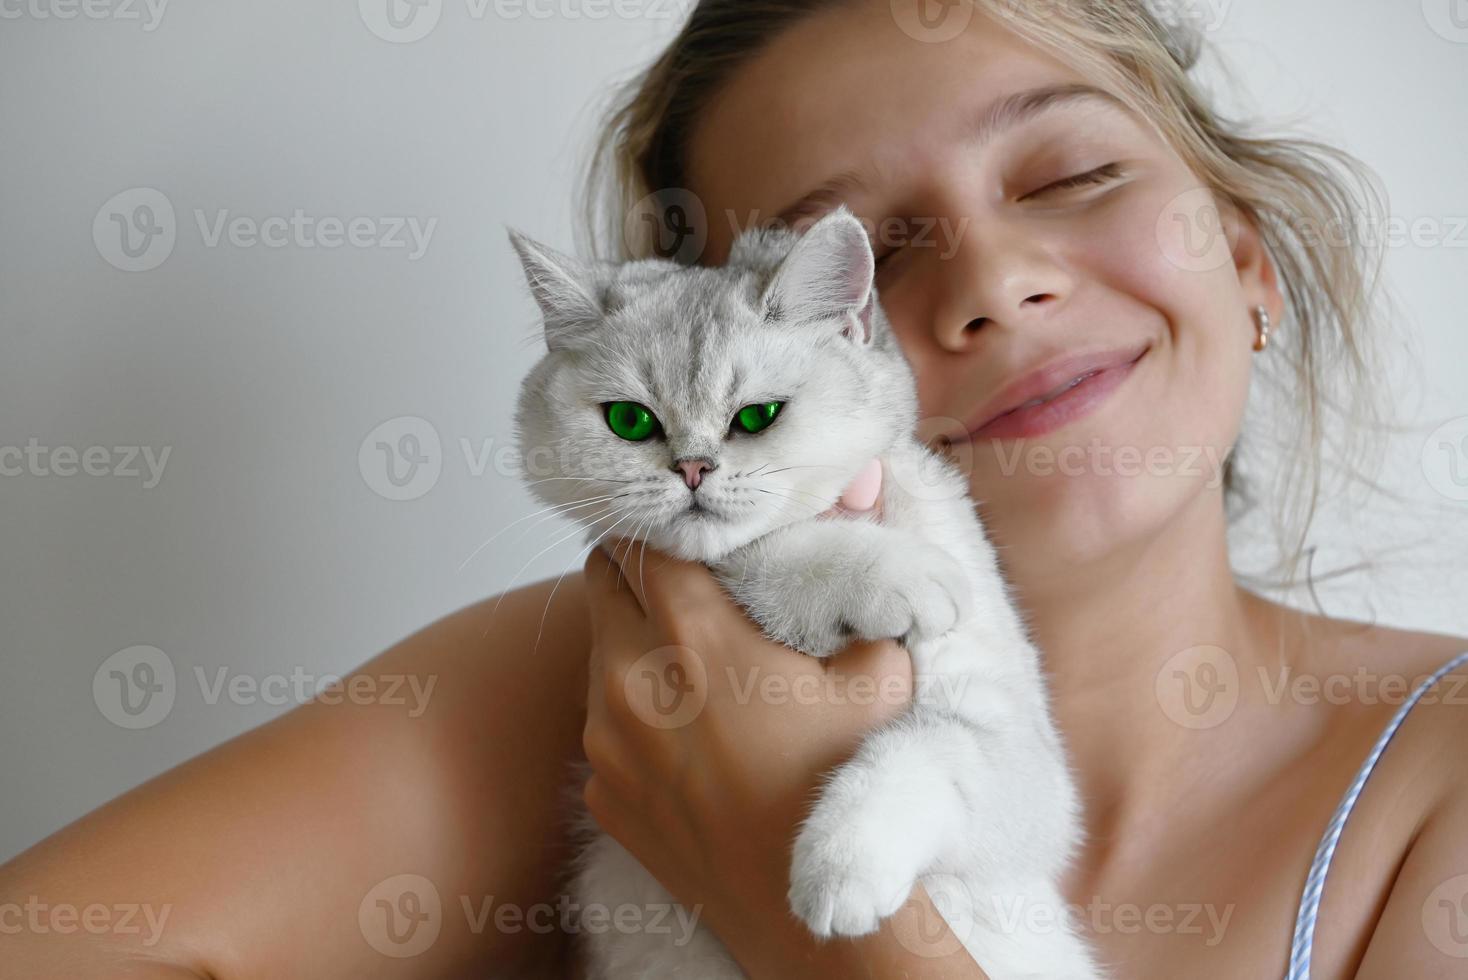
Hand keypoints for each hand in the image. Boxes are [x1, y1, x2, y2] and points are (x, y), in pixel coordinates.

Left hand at [579, 460, 912, 969]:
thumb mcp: (879, 680)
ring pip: (596, 649)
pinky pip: (599, 721)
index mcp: (694, 638)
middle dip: (638, 571)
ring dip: (632, 640)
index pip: (644, 541)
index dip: (669, 532)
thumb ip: (866, 600)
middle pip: (602, 579)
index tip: (694, 539)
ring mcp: (605, 738)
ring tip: (691, 666)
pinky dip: (629, 711)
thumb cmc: (841, 786)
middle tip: (683, 583)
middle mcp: (630, 679)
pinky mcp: (599, 787)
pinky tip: (683, 735)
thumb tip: (860, 546)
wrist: (804, 907)